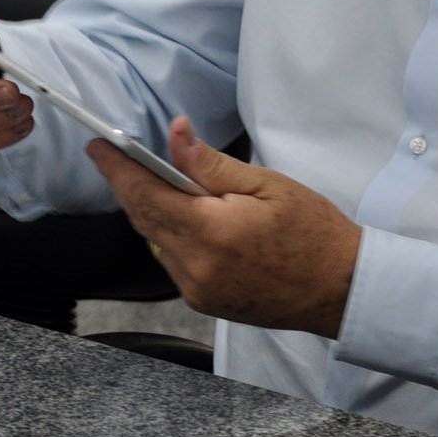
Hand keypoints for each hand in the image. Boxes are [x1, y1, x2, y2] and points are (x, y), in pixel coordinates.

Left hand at [91, 118, 362, 337]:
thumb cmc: (313, 233)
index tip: (98, 145)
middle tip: (115, 155)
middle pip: (143, 218)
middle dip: (129, 185)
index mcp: (211, 231)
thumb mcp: (267, 185)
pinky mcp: (203, 302)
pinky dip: (174, 236)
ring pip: (156, 241)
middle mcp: (195, 266)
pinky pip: (174, 261)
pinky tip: (195, 220)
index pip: (147, 194)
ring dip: (154, 211)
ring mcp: (197, 289)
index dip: (118, 168)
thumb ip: (212, 165)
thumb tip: (177, 134)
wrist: (339, 289)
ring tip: (168, 184)